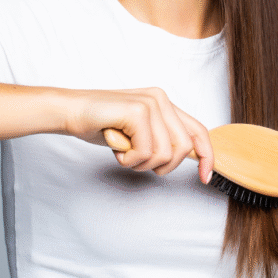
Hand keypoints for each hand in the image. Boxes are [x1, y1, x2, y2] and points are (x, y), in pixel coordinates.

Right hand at [63, 87, 214, 183]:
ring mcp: (151, 103)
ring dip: (140, 163)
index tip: (205, 178)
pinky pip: (145, 151)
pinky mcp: (138, 110)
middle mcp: (161, 99)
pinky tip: (116, 147)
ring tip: (123, 151)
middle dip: (162, 166)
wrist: (70, 111)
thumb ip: (161, 139)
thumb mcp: (138, 134)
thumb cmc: (101, 124)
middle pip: (184, 148)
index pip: (198, 131)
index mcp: (165, 103)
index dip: (206, 157)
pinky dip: (128, 158)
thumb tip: (187, 157)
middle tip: (137, 161)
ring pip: (165, 153)